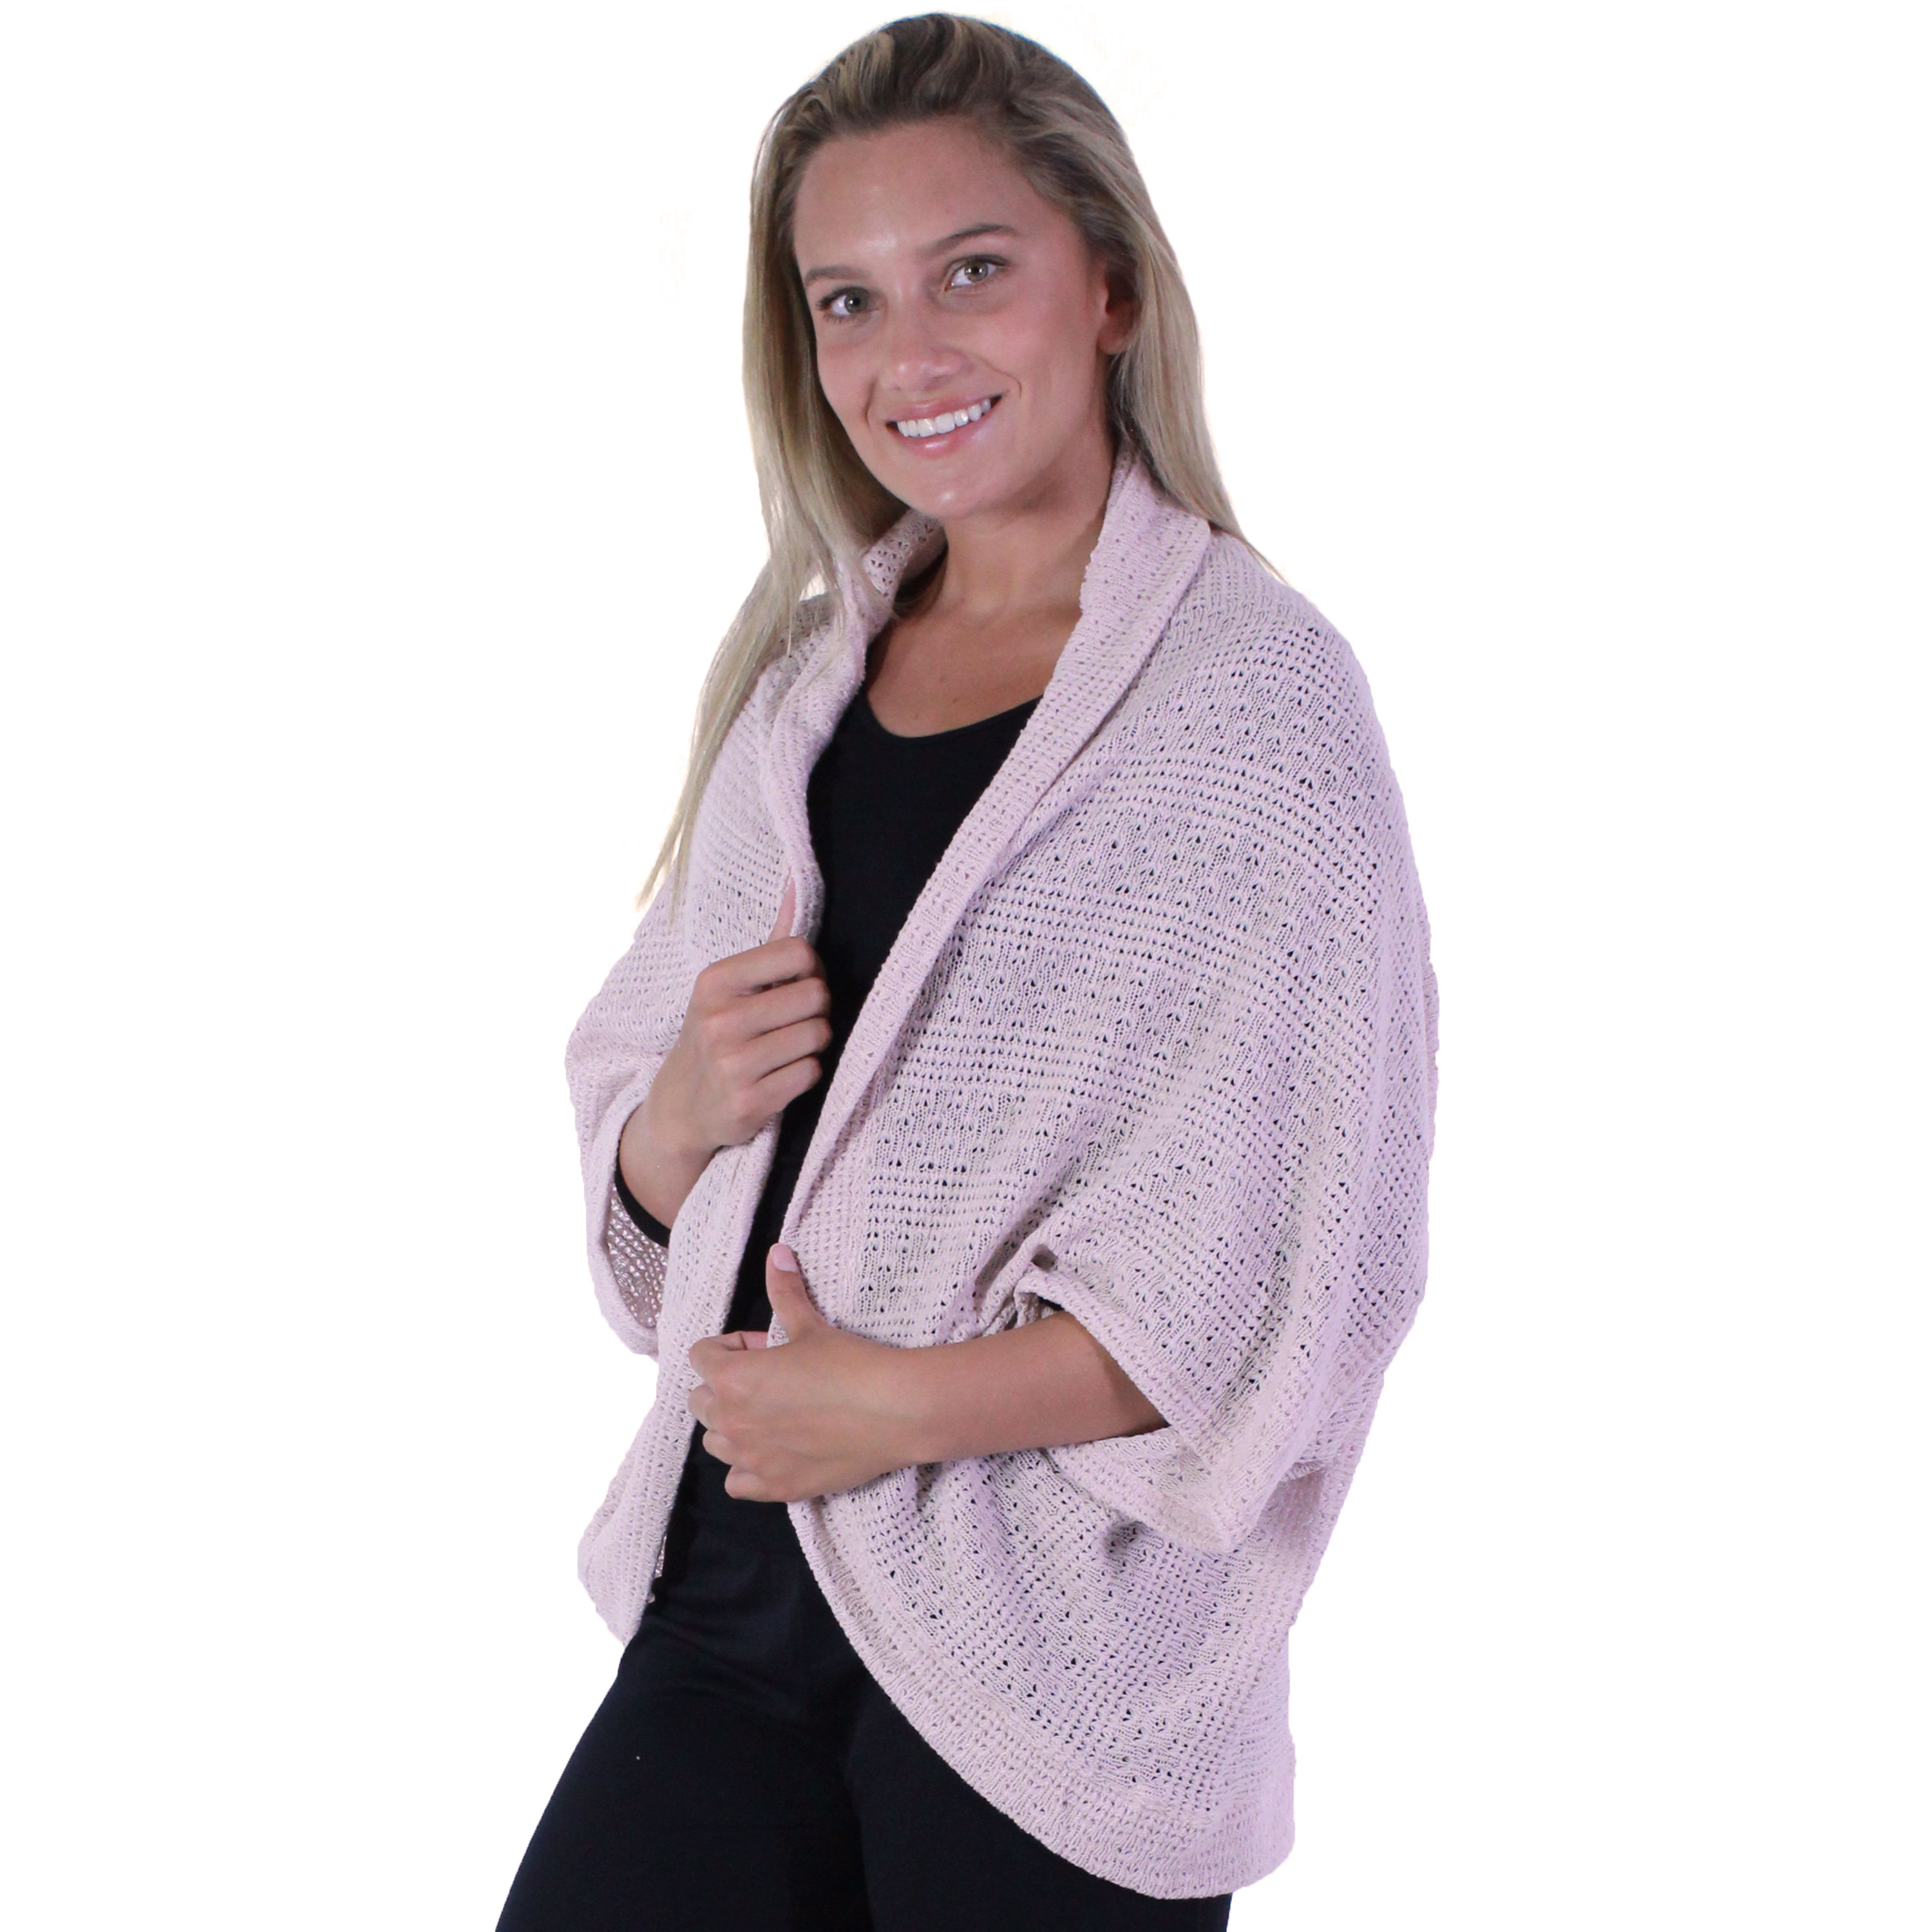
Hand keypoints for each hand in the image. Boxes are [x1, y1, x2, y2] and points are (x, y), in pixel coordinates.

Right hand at [619, 878, 829, 1225]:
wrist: (684, 1104)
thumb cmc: (718, 1032)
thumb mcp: (731, 985)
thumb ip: (772, 939)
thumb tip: (798, 881)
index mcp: (715, 981)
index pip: (798, 953)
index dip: (811, 969)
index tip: (798, 982)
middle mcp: (721, 1021)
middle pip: (816, 996)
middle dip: (817, 1008)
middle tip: (796, 1019)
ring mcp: (734, 1064)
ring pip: (819, 1036)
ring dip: (813, 1042)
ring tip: (788, 1046)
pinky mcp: (750, 1102)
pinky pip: (811, 1073)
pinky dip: (806, 1073)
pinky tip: (782, 1074)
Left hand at [687, 1244, 917, 1502]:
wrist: (893, 1411)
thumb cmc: (850, 1364)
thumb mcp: (811, 1326)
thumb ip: (785, 1291)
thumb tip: (776, 1252)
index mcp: (733, 1378)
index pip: (701, 1357)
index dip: (730, 1347)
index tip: (763, 1348)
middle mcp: (732, 1422)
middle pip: (700, 1401)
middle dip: (725, 1386)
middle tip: (768, 1379)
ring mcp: (752, 1460)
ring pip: (715, 1442)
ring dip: (732, 1426)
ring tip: (770, 1414)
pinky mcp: (776, 1487)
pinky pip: (736, 1483)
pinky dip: (747, 1469)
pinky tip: (774, 1451)